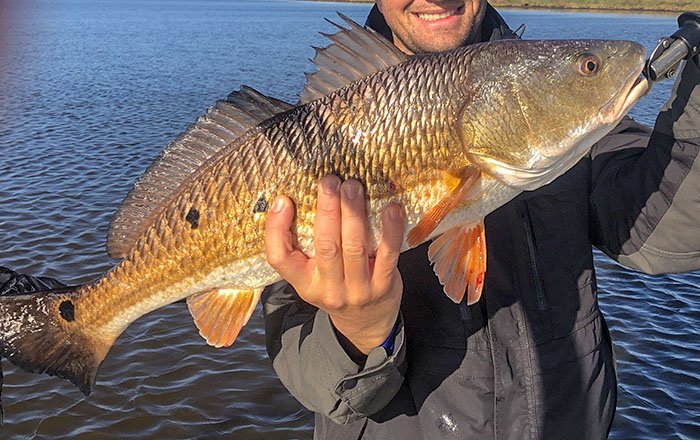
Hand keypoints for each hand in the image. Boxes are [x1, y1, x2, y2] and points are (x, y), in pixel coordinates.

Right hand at [265, 175, 404, 353]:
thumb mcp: (311, 276)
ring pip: (354, 247)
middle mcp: (328, 288)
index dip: (276, 229)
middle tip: (330, 181)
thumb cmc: (335, 287)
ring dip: (354, 213)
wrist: (367, 324)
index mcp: (303, 283)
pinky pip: (387, 254)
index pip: (279, 258)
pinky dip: (390, 230)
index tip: (283, 200)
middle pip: (325, 246)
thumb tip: (295, 198)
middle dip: (327, 210)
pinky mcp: (384, 286)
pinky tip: (391, 208)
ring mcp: (357, 289)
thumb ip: (304, 246)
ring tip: (353, 186)